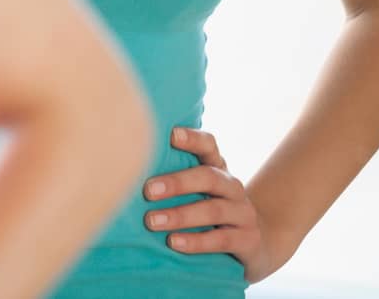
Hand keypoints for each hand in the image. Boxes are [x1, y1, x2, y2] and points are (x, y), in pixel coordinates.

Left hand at [142, 127, 282, 282]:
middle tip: (147, 190)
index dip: (192, 138)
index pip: (208, 145)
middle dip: (177, 182)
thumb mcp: (196, 192)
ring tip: (152, 221)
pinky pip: (222, 239)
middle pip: (208, 177)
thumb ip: (170, 179)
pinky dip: (196, 241)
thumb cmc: (209, 211)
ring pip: (213, 210)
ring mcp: (243, 213)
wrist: (256, 243)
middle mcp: (232, 186)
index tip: (170, 134)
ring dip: (180, 215)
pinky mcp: (248, 240)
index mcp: (217, 168)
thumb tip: (123, 171)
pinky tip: (174, 242)